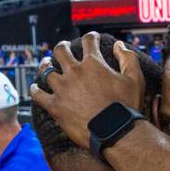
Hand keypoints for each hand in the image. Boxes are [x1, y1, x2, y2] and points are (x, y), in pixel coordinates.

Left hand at [29, 32, 147, 149]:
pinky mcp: (55, 107)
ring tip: (46, 63)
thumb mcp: (135, 78)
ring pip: (46, 70)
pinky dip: (34, 90)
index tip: (91, 39)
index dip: (90, 37)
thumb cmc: (127, 107)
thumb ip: (127, 57)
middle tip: (64, 48)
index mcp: (93, 63)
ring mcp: (62, 89)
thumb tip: (117, 45)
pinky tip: (34, 88)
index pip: (88, 41)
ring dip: (46, 65)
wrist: (115, 133)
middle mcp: (75, 72)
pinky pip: (38, 95)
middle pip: (61, 51)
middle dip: (63, 47)